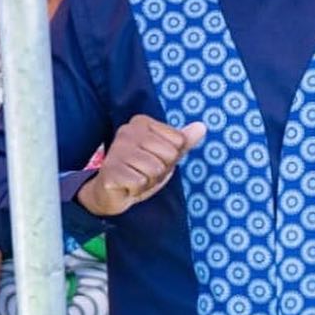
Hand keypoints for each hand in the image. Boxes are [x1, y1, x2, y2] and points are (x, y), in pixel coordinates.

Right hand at [77, 116, 205, 216]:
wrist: (111, 192)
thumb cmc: (140, 170)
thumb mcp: (166, 154)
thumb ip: (184, 141)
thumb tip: (202, 126)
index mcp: (142, 122)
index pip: (179, 141)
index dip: (171, 156)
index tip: (153, 158)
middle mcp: (127, 131)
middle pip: (169, 155)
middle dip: (161, 169)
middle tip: (144, 171)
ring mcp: (117, 149)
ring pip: (156, 169)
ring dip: (149, 180)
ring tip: (136, 177)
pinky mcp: (111, 169)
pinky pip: (141, 182)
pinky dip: (137, 188)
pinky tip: (127, 184)